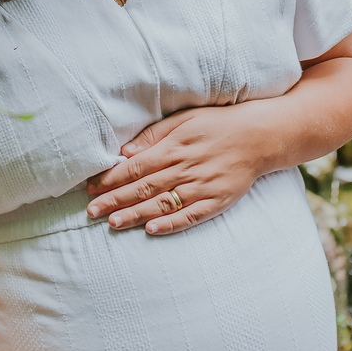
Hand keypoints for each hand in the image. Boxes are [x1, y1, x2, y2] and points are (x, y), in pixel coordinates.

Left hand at [85, 35, 351, 236]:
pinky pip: (190, 216)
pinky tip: (152, 231)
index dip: (111, 178)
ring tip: (113, 223)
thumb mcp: (184, 119)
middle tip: (90, 211)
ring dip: (136, 215)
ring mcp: (202, 186)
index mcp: (175, 146)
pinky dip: (170, 224)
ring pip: (163, 204)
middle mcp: (186, 167)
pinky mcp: (217, 201)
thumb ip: (154, 135)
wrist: (262, 135)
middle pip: (144, 187)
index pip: (136, 166)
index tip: (89, 187)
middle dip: (115, 200)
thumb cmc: (218, 123)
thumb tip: (125, 151)